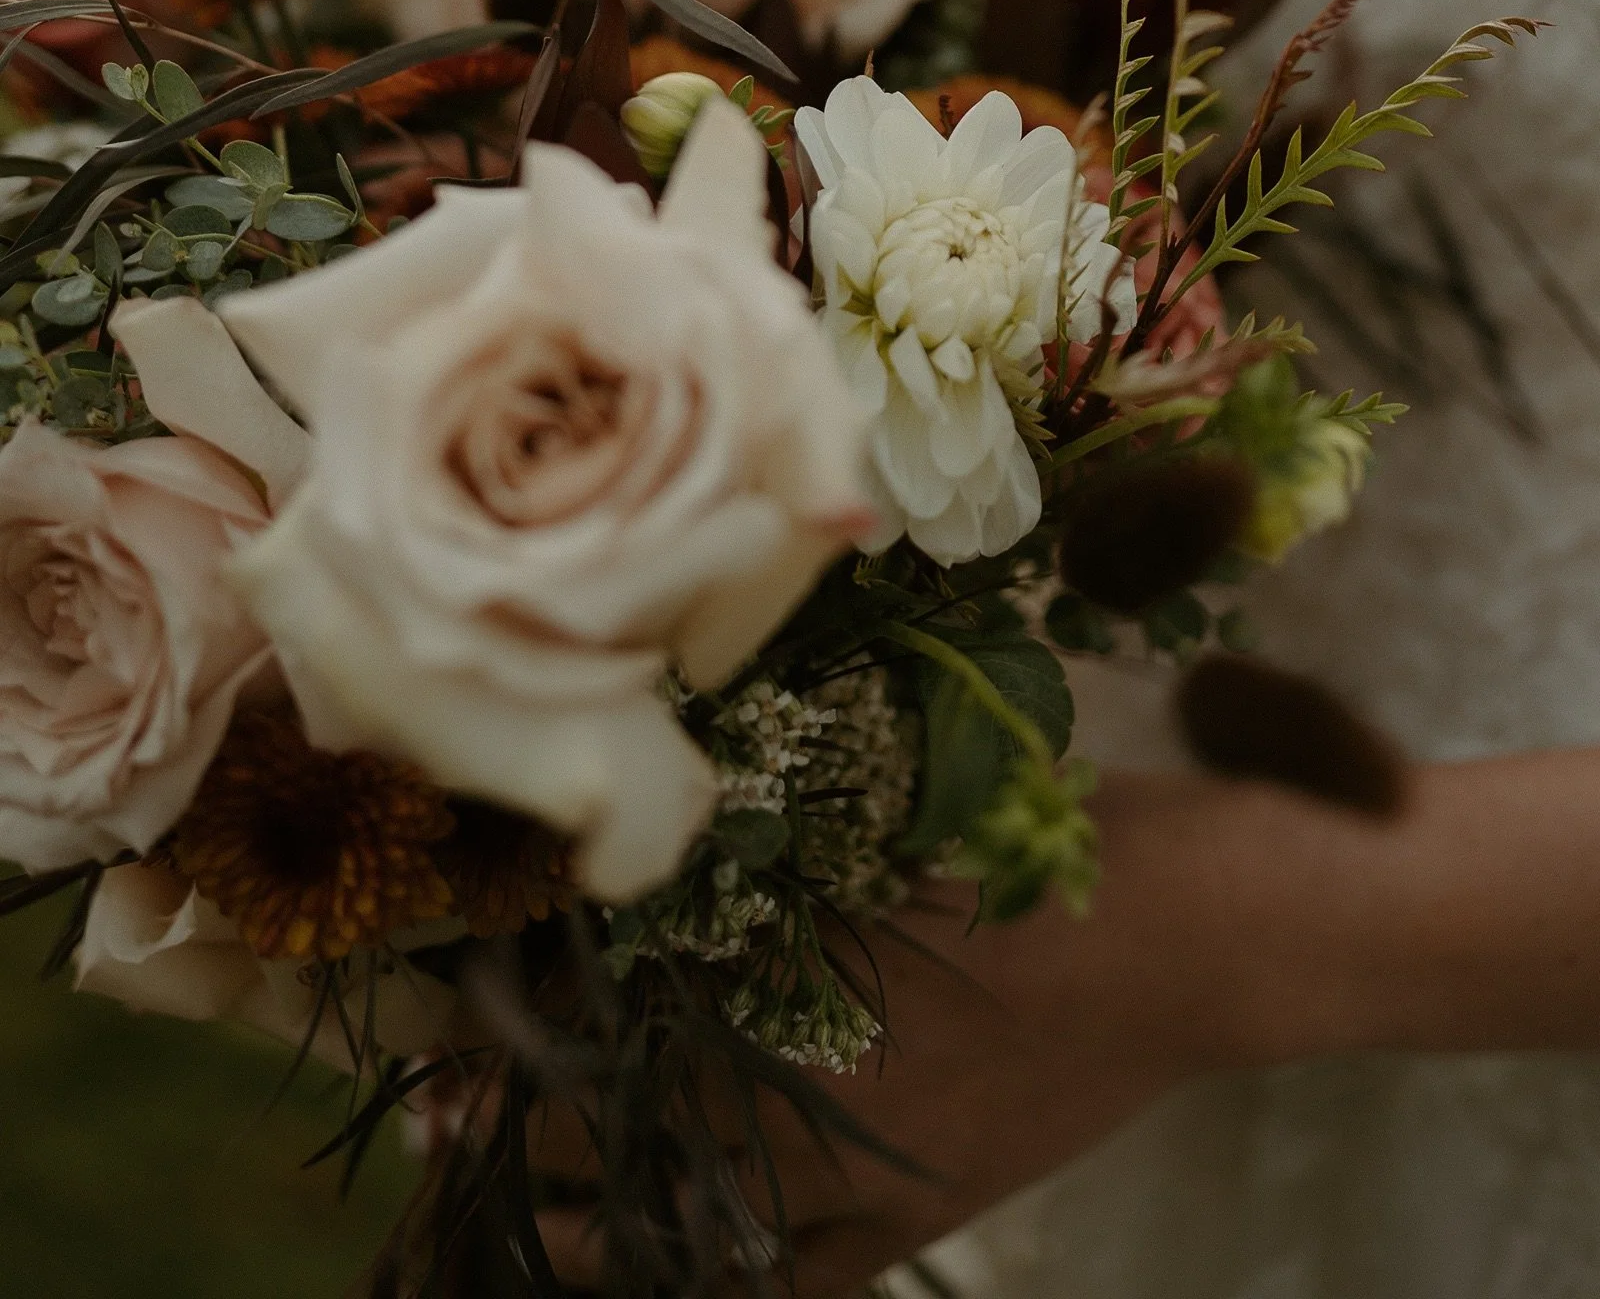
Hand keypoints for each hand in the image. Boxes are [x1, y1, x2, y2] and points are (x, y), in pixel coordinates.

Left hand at [529, 766, 1397, 1295]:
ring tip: (512, 1211)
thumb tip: (651, 826)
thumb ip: (774, 833)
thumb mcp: (898, 808)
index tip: (442, 1022)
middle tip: (444, 1122)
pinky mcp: (917, 1215)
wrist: (1189, 937)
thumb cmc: (1041, 848)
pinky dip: (714, 1278)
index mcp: (791, 979)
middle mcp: (805, 1085)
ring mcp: (862, 1170)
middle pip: (620, 1125)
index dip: (512, 1029)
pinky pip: (789, 1277)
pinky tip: (656, 1273)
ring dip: (586, 1217)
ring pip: (683, 1220)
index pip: (609, 1020)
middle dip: (522, 1124)